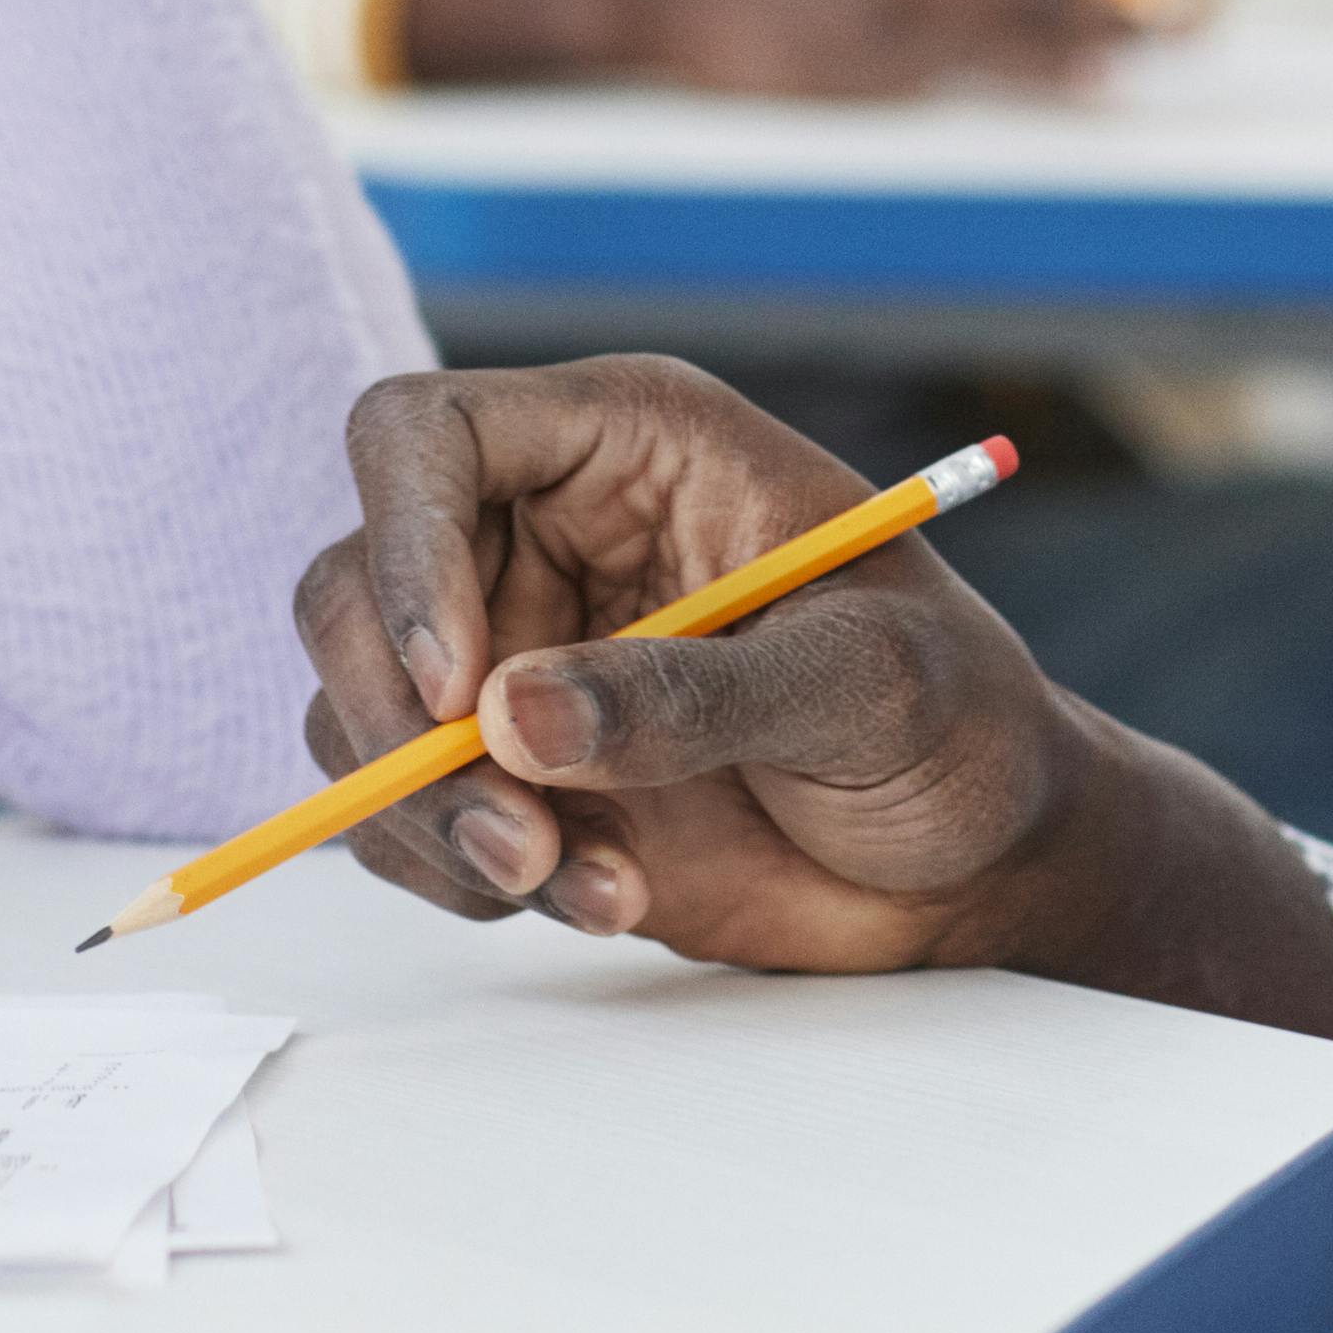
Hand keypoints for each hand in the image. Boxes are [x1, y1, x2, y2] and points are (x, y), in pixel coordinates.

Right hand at [286, 357, 1332, 1032]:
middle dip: (401, 723)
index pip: (424, 434)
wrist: (979, 856)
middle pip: (353, 584)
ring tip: (581, 886)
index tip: (457, 683)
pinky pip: (400, 814)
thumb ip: (697, 693)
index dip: (403, 543)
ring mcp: (519, 656)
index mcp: (630, 444)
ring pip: (358, 712)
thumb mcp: (866, 684)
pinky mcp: (513, 772)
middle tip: (515, 835)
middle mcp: (547, 534)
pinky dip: (460, 875)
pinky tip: (596, 898)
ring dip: (432, 821)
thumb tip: (513, 720)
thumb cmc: (956, 722)